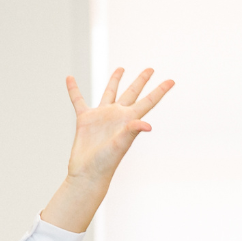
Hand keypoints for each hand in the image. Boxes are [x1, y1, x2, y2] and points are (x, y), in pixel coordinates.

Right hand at [42, 69, 173, 232]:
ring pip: (109, 92)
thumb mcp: (121, 145)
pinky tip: (69, 78)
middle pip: (132, 93)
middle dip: (141, 80)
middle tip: (151, 68)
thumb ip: (132, 132)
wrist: (89, 172)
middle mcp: (118, 116)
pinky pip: (78, 100)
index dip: (160, 90)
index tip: (172, 80)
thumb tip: (147, 125)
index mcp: (130, 120)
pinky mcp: (85, 119)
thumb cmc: (107, 162)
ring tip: (121, 68)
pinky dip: (73, 89)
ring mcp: (102, 116)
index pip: (148, 101)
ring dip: (115, 80)